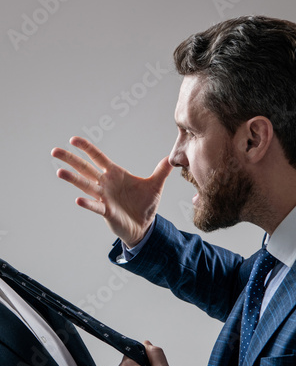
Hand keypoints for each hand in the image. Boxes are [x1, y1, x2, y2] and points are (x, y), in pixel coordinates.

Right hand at [52, 137, 172, 247]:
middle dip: (71, 159)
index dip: (87, 148)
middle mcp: (105, 184)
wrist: (145, 226)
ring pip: (85, 186)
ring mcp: (104, 198)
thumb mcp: (155, 186)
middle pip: (85, 169)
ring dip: (73, 179)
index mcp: (115, 174)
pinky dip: (88, 203)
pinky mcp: (107, 212)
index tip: (73, 139)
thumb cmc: (145, 205)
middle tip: (55, 151)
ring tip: (59, 172)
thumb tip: (171, 158)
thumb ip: (161, 171)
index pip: (98, 158)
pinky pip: (96, 206)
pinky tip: (78, 199)